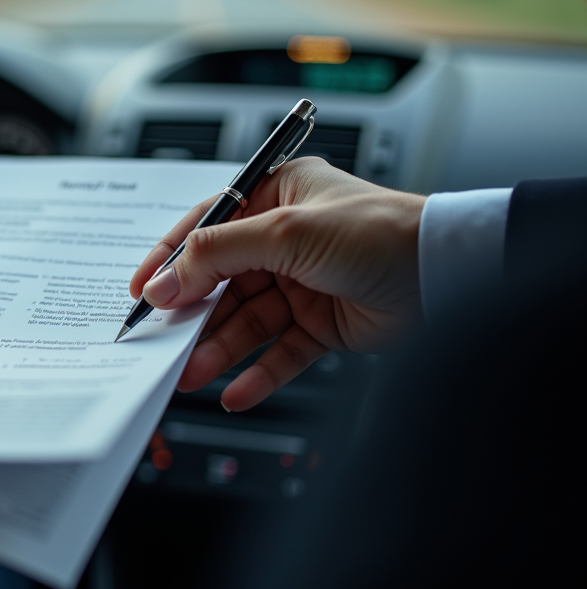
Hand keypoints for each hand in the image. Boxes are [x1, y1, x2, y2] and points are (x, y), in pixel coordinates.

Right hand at [130, 158, 424, 411]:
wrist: (448, 274)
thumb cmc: (380, 230)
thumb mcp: (284, 231)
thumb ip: (218, 254)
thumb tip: (166, 280)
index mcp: (276, 196)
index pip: (207, 227)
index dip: (170, 259)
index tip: (141, 290)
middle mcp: (286, 239)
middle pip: (222, 281)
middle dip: (192, 313)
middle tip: (161, 339)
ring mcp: (302, 283)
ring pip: (246, 321)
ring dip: (218, 347)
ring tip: (191, 374)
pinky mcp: (321, 324)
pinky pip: (279, 352)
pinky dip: (257, 373)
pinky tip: (235, 392)